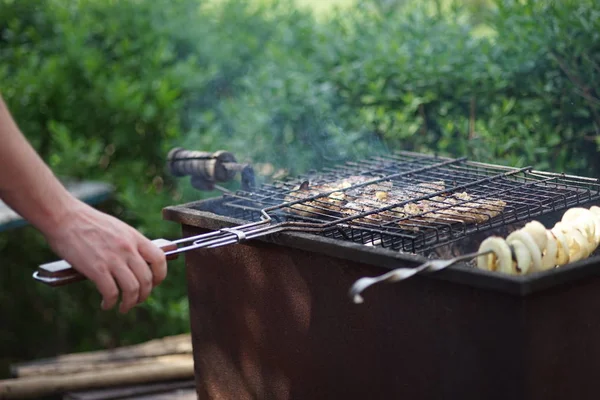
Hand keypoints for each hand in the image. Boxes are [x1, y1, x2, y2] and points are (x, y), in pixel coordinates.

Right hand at [42, 201, 166, 312]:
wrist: (64, 216)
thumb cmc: (87, 222)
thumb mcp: (117, 228)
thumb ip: (129, 244)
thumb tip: (136, 263)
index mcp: (134, 237)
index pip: (159, 259)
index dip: (160, 276)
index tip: (154, 284)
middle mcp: (128, 248)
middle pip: (147, 279)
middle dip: (144, 295)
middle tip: (136, 300)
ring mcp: (113, 259)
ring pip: (132, 289)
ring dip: (129, 303)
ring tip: (123, 307)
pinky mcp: (96, 268)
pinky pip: (111, 293)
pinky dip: (111, 303)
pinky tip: (106, 304)